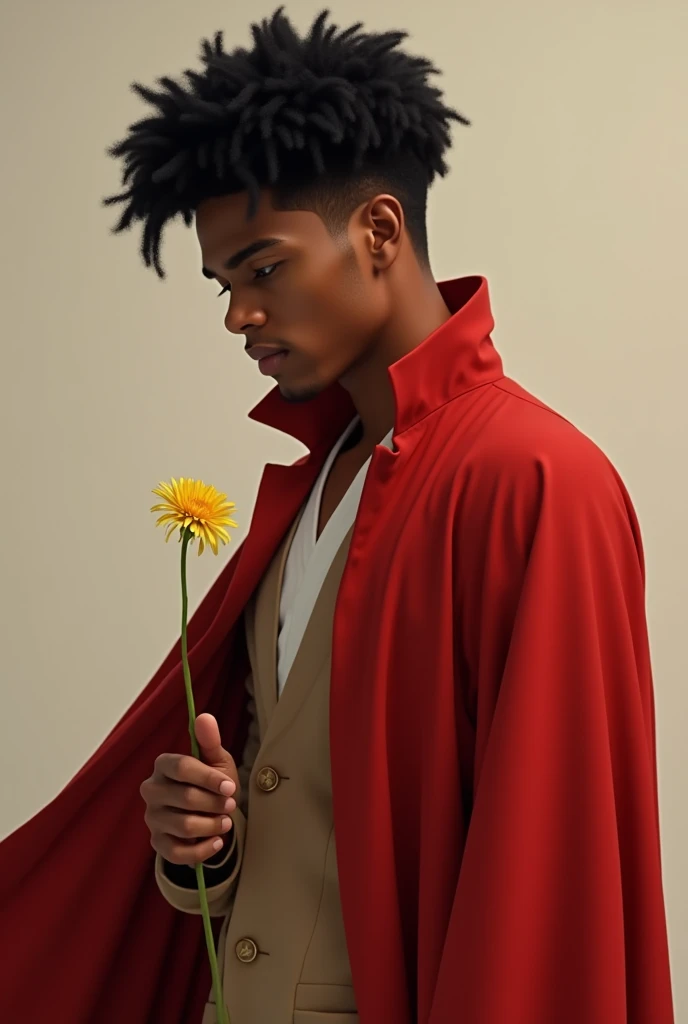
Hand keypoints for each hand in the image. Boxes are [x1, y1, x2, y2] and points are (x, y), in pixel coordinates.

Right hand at [141, 714, 239, 865]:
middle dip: (215, 803)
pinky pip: (178, 853)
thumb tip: (204, 716)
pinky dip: (203, 850)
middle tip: (231, 805)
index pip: (182, 768)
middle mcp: (151, 790)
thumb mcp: (216, 760)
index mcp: (163, 765)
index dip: (209, 778)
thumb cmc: (212, 783)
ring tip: (226, 821)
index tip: (230, 787)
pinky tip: (217, 842)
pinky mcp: (157, 843)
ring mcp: (152, 818)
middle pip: (185, 798)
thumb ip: (210, 741)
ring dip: (212, 825)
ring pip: (184, 826)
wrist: (209, 814)